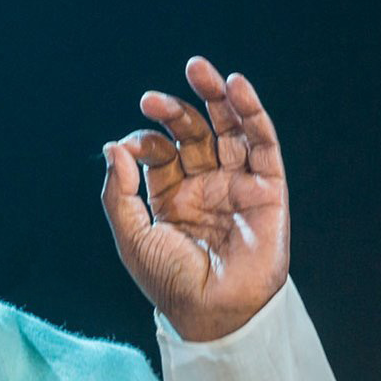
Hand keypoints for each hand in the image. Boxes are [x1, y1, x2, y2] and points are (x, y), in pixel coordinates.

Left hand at [100, 56, 290, 341]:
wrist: (213, 310)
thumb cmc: (170, 281)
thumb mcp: (132, 236)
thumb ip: (119, 192)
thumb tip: (113, 147)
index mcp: (172, 197)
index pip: (161, 152)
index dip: (146, 140)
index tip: (133, 147)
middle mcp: (206, 186)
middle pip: (194, 133)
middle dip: (176, 110)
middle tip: (151, 98)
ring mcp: (237, 184)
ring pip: (230, 130)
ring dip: (216, 97)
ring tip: (199, 70)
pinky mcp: (268, 189)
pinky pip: (263, 144)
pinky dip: (252, 114)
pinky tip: (237, 88)